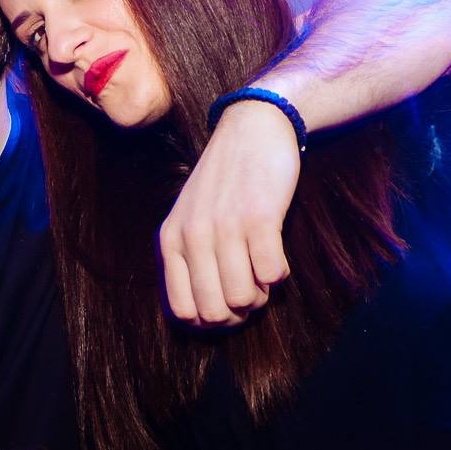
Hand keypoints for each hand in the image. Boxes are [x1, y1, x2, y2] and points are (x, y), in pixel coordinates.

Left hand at [159, 101, 299, 326]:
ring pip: (243, 299)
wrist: (253, 129)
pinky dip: (279, 273)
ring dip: (261, 294)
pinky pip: (272, 275)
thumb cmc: (225, 182)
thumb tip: (208, 317)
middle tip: (251, 288)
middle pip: (215, 312)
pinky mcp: (260, 216)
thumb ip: (189, 262)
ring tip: (262, 269)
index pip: (183, 312)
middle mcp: (193, 235)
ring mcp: (225, 226)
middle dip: (239, 312)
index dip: (211, 320)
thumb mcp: (190, 219)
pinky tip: (276, 252)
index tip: (228, 304)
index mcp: (171, 240)